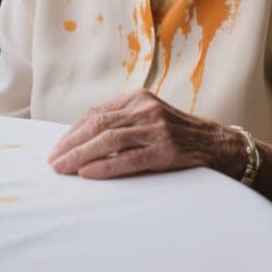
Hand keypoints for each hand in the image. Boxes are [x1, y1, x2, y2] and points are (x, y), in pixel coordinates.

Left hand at [48, 89, 246, 179]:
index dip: (73, 131)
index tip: (58, 148)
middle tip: (53, 161)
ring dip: (81, 155)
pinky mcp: (165, 150)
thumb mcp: (150, 117)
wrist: (218, 144)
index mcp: (137, 98)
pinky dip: (105, 166)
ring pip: (108, 140)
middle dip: (71, 144)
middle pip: (98, 125)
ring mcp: (155, 128)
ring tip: (63, 169)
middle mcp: (145, 109)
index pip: (96, 113)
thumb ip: (123, 121)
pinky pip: (128, 158)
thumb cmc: (178, 134)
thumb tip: (84, 139)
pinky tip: (88, 173)